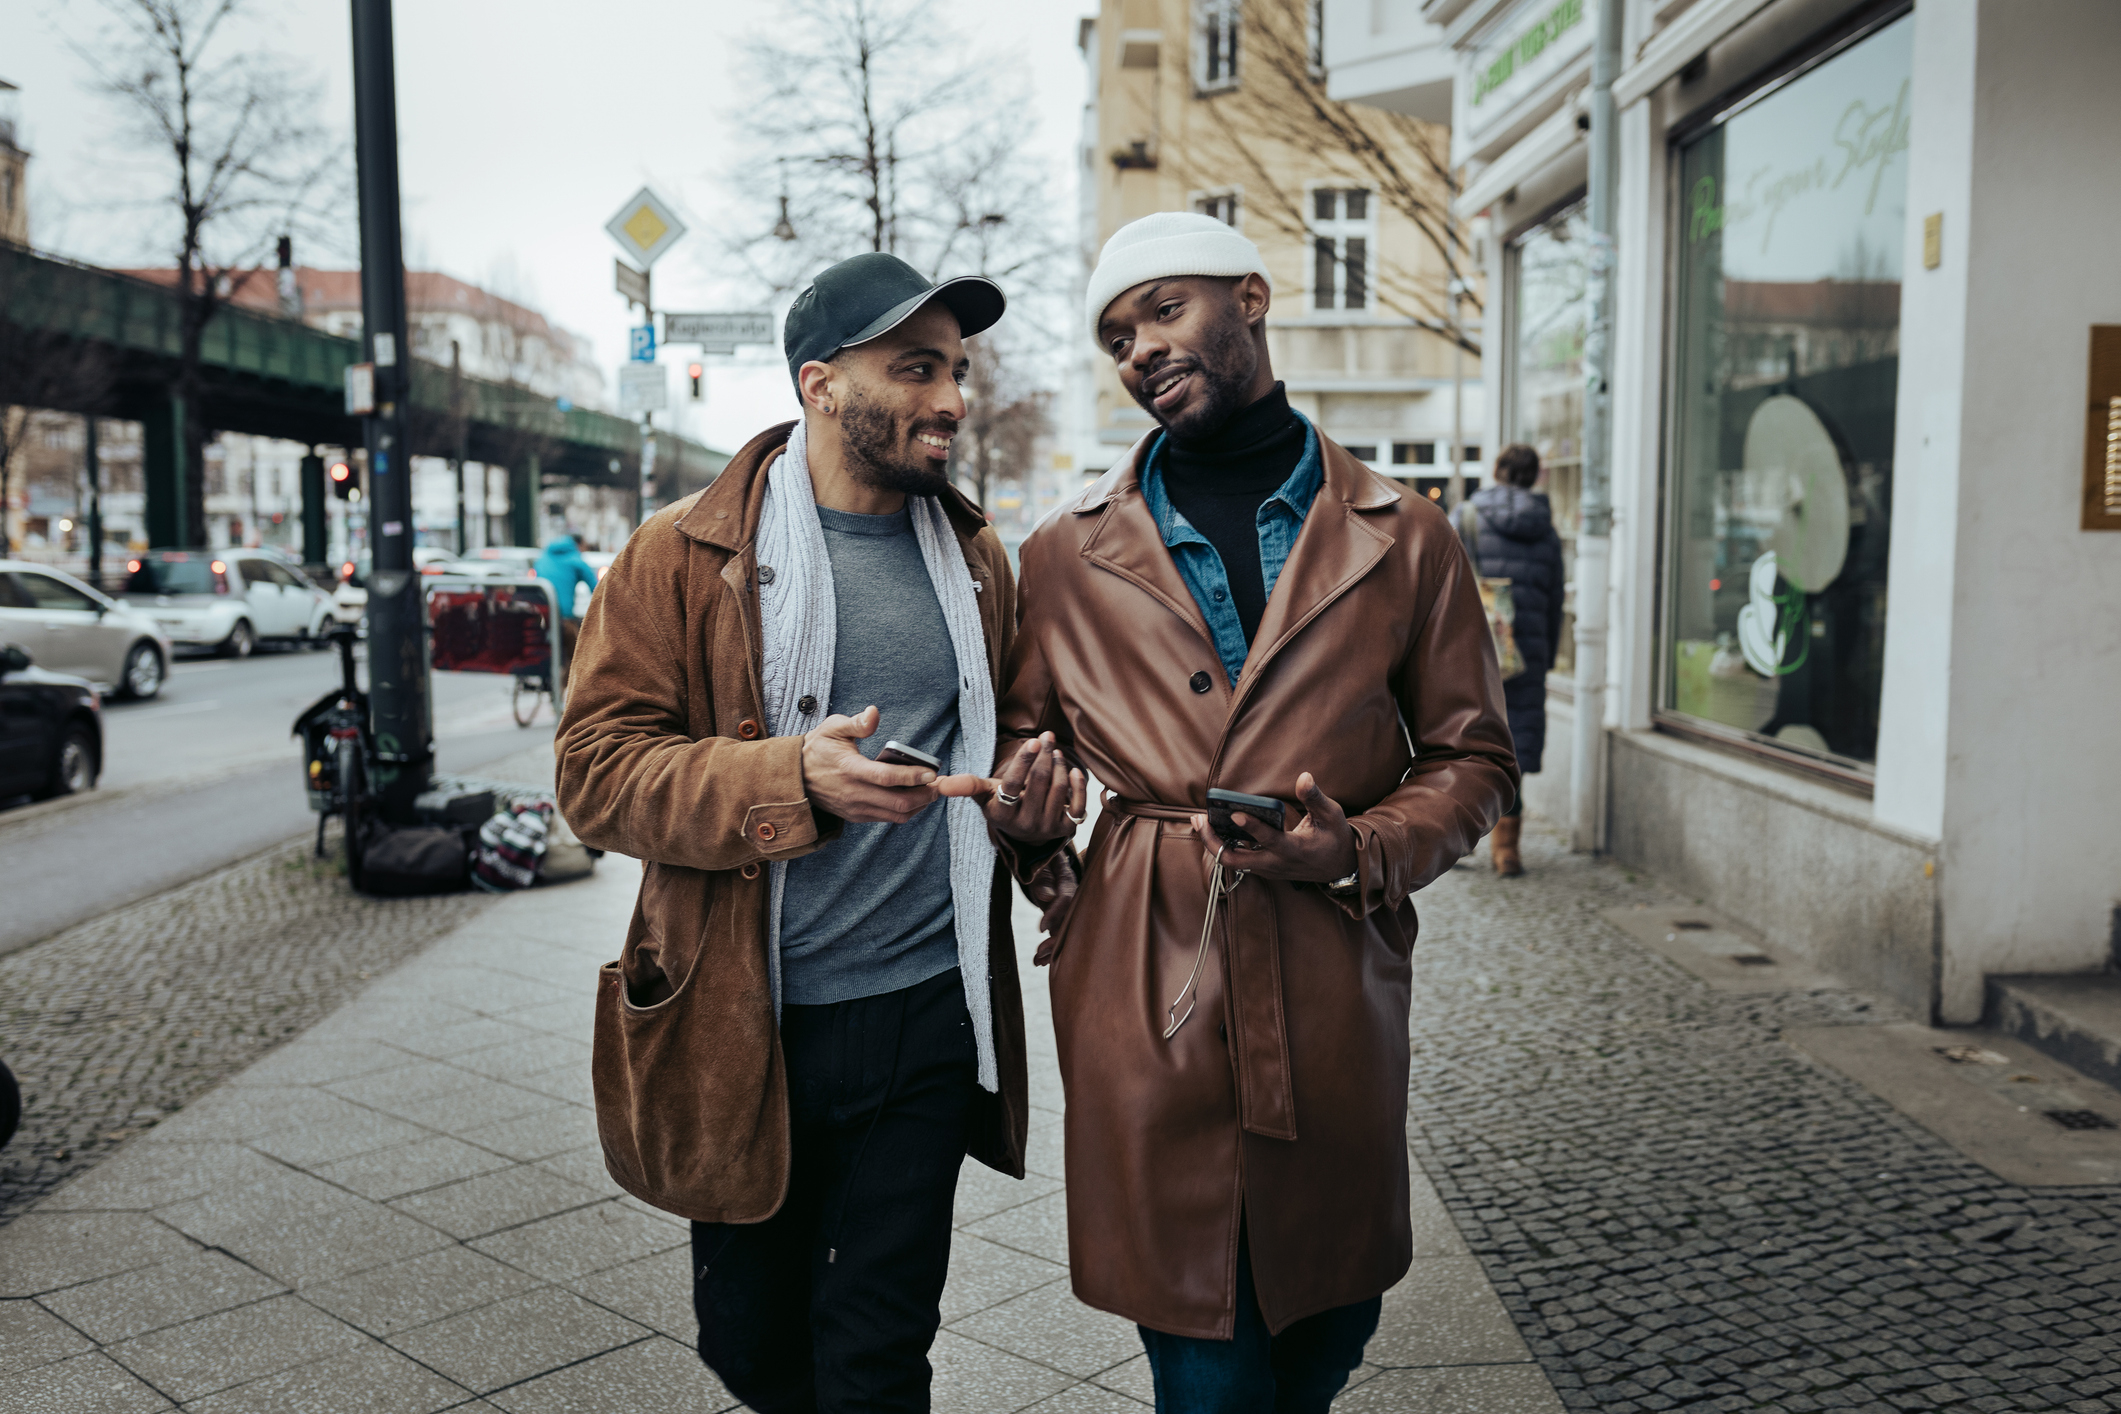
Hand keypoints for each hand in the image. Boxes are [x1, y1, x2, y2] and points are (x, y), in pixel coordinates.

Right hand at [800, 706, 941, 824]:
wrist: (796, 778)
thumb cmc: (818, 749)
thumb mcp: (832, 728)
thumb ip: (855, 722)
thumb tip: (874, 713)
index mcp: (850, 769)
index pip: (886, 777)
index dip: (912, 776)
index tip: (932, 772)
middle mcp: (854, 793)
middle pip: (898, 802)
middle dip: (924, 795)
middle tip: (938, 784)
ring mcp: (856, 808)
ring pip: (896, 815)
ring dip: (918, 805)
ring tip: (930, 791)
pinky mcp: (857, 816)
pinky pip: (887, 818)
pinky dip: (905, 810)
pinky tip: (914, 797)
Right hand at [937, 732, 1086, 842]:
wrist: (1024, 830)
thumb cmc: (1002, 803)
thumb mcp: (984, 795)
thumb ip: (967, 785)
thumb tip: (939, 783)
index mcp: (1002, 814)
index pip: (1014, 785)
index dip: (1025, 761)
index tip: (1033, 741)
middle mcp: (1025, 825)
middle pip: (1039, 782)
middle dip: (1045, 755)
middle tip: (1047, 737)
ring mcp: (1047, 828)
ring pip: (1058, 789)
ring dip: (1059, 765)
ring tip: (1054, 752)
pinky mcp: (1066, 829)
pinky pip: (1078, 804)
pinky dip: (1078, 784)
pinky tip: (1072, 770)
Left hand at [1028, 852, 1079, 961]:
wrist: (1047, 860)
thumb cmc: (1041, 861)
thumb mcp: (1039, 866)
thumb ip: (1043, 879)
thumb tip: (1047, 897)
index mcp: (1068, 881)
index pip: (1066, 899)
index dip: (1055, 915)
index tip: (1040, 929)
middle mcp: (1072, 897)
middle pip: (1070, 920)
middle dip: (1056, 940)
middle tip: (1039, 954)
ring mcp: (1069, 909)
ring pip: (1065, 930)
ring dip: (1053, 948)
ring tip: (1038, 962)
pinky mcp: (1062, 917)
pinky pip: (1060, 933)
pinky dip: (1051, 948)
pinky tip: (1040, 962)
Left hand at [1188, 772, 1356, 882]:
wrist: (1340, 868)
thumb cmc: (1335, 838)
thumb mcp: (1332, 815)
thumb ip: (1314, 797)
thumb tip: (1304, 777)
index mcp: (1294, 850)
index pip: (1269, 839)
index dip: (1251, 826)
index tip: (1235, 812)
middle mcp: (1276, 863)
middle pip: (1235, 860)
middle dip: (1213, 842)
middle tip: (1200, 819)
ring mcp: (1268, 869)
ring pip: (1232, 862)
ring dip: (1214, 844)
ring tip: (1201, 820)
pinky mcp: (1265, 869)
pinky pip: (1239, 860)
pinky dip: (1224, 846)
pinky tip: (1216, 827)